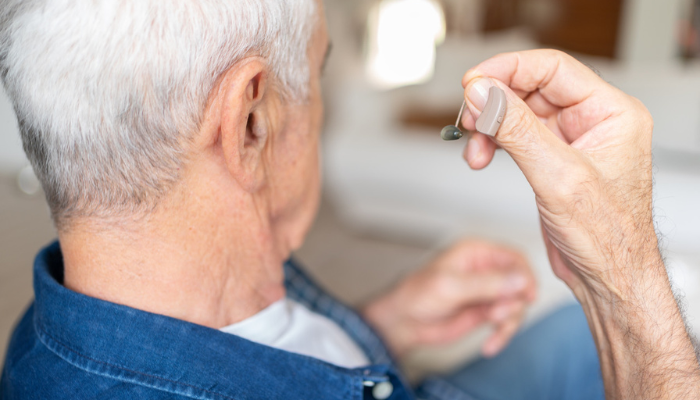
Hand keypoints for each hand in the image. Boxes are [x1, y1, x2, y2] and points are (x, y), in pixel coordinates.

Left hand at [361, 240, 535, 357]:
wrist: (403, 323)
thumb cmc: (417, 295)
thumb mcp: (451, 286)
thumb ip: (487, 283)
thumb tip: (521, 279)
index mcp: (476, 253)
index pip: (515, 258)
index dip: (525, 276)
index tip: (527, 296)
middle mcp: (485, 271)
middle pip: (521, 284)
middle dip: (514, 302)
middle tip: (496, 315)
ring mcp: (487, 292)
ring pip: (517, 305)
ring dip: (509, 322)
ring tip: (492, 330)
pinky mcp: (485, 312)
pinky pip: (506, 323)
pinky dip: (502, 335)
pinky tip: (489, 346)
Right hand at [459, 50, 699, 398]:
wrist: (608, 279)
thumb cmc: (608, 238)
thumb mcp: (558, 177)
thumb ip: (516, 129)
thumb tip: (483, 94)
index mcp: (611, 113)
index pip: (552, 69)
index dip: (507, 71)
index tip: (473, 83)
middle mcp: (593, 121)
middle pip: (531, 88)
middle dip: (493, 103)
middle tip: (467, 118)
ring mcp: (572, 140)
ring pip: (518, 112)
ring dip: (489, 126)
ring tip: (474, 149)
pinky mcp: (554, 159)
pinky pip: (517, 136)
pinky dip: (494, 142)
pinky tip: (482, 155)